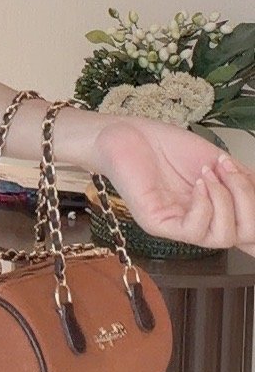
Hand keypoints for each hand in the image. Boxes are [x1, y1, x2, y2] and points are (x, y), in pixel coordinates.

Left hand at [89, 116, 254, 252]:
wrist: (129, 133)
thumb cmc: (166, 147)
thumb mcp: (217, 162)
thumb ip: (241, 181)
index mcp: (216, 211)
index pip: (247, 237)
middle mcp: (200, 223)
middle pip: (246, 236)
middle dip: (248, 200)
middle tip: (231, 171)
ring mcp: (179, 226)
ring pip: (223, 237)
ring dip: (225, 199)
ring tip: (209, 173)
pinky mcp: (158, 224)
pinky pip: (195, 230)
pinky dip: (205, 203)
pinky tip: (198, 182)